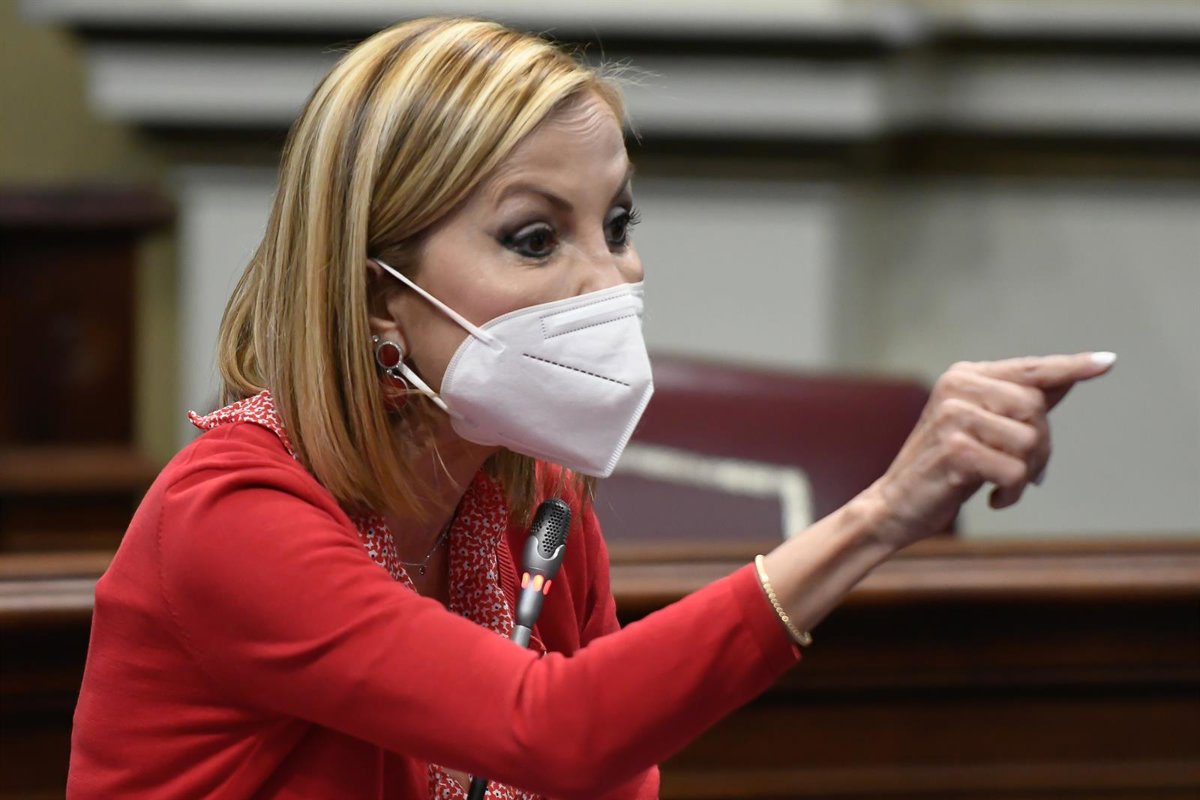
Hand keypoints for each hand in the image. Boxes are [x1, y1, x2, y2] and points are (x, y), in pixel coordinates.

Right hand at [868, 352, 1115, 549]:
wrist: (895, 506)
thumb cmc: (943, 469)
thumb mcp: (983, 430)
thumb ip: (1019, 403)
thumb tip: (1068, 378)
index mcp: (964, 376)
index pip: (1030, 369)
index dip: (1070, 366)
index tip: (1106, 362)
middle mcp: (956, 388)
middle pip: (1037, 408)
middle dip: (1041, 447)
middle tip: (1022, 473)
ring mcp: (953, 416)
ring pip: (1030, 440)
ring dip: (1026, 474)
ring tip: (1002, 486)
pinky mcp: (955, 449)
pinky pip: (1014, 470)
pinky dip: (1011, 492)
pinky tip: (992, 499)